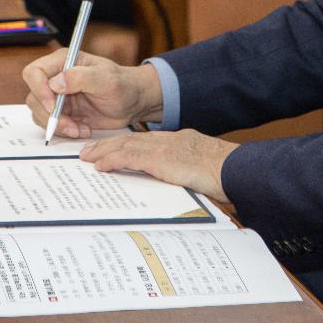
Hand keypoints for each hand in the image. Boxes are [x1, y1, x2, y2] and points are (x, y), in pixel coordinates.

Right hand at [22, 50, 163, 138]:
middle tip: (70, 125)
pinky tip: (82, 129)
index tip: (54, 106)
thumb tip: (56, 83)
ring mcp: (57, 97)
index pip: (34, 72)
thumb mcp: (106, 79)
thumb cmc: (123, 84)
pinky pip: (51, 125)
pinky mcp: (62, 113)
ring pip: (39, 114)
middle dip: (50, 115)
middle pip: (34, 97)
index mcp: (63, 62)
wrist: (133, 102)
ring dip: (58, 126)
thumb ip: (81, 77)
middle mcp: (56, 78)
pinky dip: (64, 131)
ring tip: (80, 128)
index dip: (39, 90)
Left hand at [80, 130, 237, 202]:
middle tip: (88, 151)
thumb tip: (177, 182)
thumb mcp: (201, 168)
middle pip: (130, 140)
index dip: (124, 144)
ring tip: (88, 157)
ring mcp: (164, 148)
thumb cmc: (225, 172)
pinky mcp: (161, 158)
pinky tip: (101, 165)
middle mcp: (168, 141)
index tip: (110, 148)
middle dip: (107, 145)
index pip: (144, 141)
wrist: (234, 168)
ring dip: (104, 151)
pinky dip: (113, 160)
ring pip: (126, 145)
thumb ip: (185, 171)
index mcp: (178, 142)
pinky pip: (130, 157)